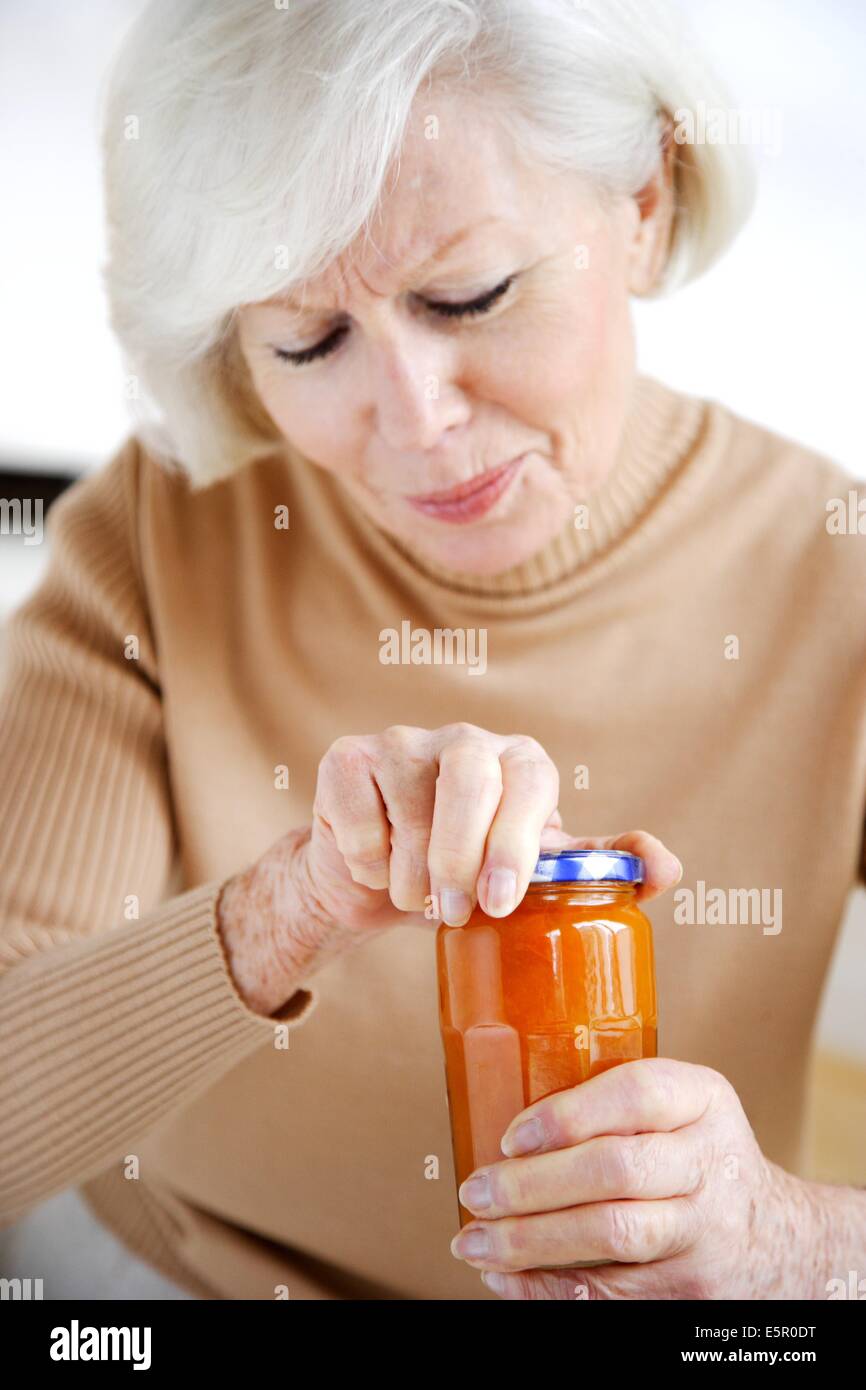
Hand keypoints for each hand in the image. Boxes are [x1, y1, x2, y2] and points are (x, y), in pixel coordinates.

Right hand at [219, 722, 568, 1012]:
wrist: (379, 887)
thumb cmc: (469, 878)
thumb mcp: (535, 878)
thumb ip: (598, 869)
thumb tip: (665, 867)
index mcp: (519, 762)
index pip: (528, 780)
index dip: (514, 841)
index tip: (500, 903)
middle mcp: (465, 741)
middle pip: (470, 781)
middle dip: (459, 859)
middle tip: (452, 914)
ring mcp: (402, 742)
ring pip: (410, 808)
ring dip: (410, 876)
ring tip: (417, 895)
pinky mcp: (347, 757)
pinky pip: (359, 816)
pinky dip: (366, 860)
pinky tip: (375, 865)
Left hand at [451, 1057, 826, 1298]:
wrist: (776, 1237)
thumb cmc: (693, 1157)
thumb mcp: (678, 1109)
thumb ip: (611, 1104)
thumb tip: (498, 1126)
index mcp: (701, 1099)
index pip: (636, 1094)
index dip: (568, 1115)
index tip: (510, 1137)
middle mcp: (710, 1161)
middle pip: (616, 1169)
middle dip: (533, 1185)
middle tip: (476, 1192)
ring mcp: (706, 1229)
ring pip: (612, 1234)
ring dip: (531, 1242)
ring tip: (475, 1241)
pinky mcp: (692, 1287)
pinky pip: (613, 1290)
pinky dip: (549, 1286)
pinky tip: (508, 1277)